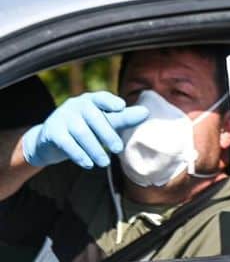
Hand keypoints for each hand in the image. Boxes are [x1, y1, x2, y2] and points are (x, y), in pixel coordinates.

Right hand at [21, 92, 150, 168]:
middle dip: (107, 134)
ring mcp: (62, 116)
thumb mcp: (103, 122)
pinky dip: (79, 155)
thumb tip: (146, 112)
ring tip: (105, 163)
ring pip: (81, 132)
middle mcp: (76, 105)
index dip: (110, 101)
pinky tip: (88, 164)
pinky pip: (66, 143)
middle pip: (94, 118)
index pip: (101, 97)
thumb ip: (122, 118)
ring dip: (95, 149)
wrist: (51, 141)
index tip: (121, 107)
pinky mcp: (52, 131)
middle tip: (118, 149)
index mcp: (91, 100)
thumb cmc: (85, 128)